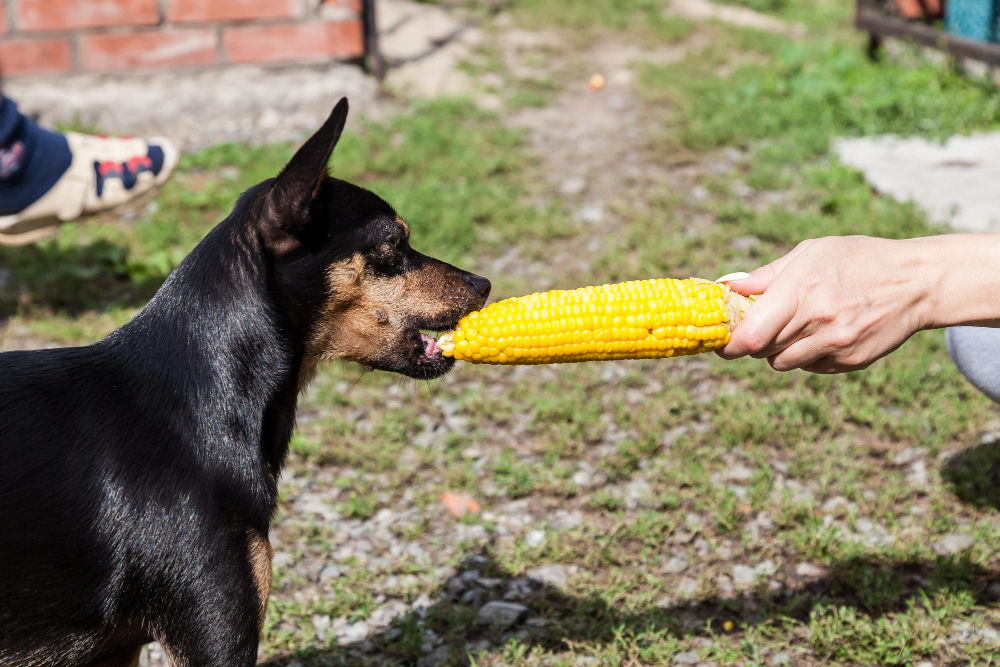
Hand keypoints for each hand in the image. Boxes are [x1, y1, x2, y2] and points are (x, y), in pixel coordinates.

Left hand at [718, 236, 933, 372]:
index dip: (729, 344)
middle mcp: (816, 322)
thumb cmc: (858, 260)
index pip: (750, 336)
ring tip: (794, 327)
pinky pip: (809, 367)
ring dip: (777, 350)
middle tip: (757, 327)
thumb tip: (730, 288)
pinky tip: (821, 334)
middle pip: (760, 351)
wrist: (916, 283)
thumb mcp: (812, 252)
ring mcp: (835, 345)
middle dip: (751, 342)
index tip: (721, 341)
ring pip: (781, 363)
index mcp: (800, 290)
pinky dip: (805, 356)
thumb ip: (768, 274)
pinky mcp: (850, 362)